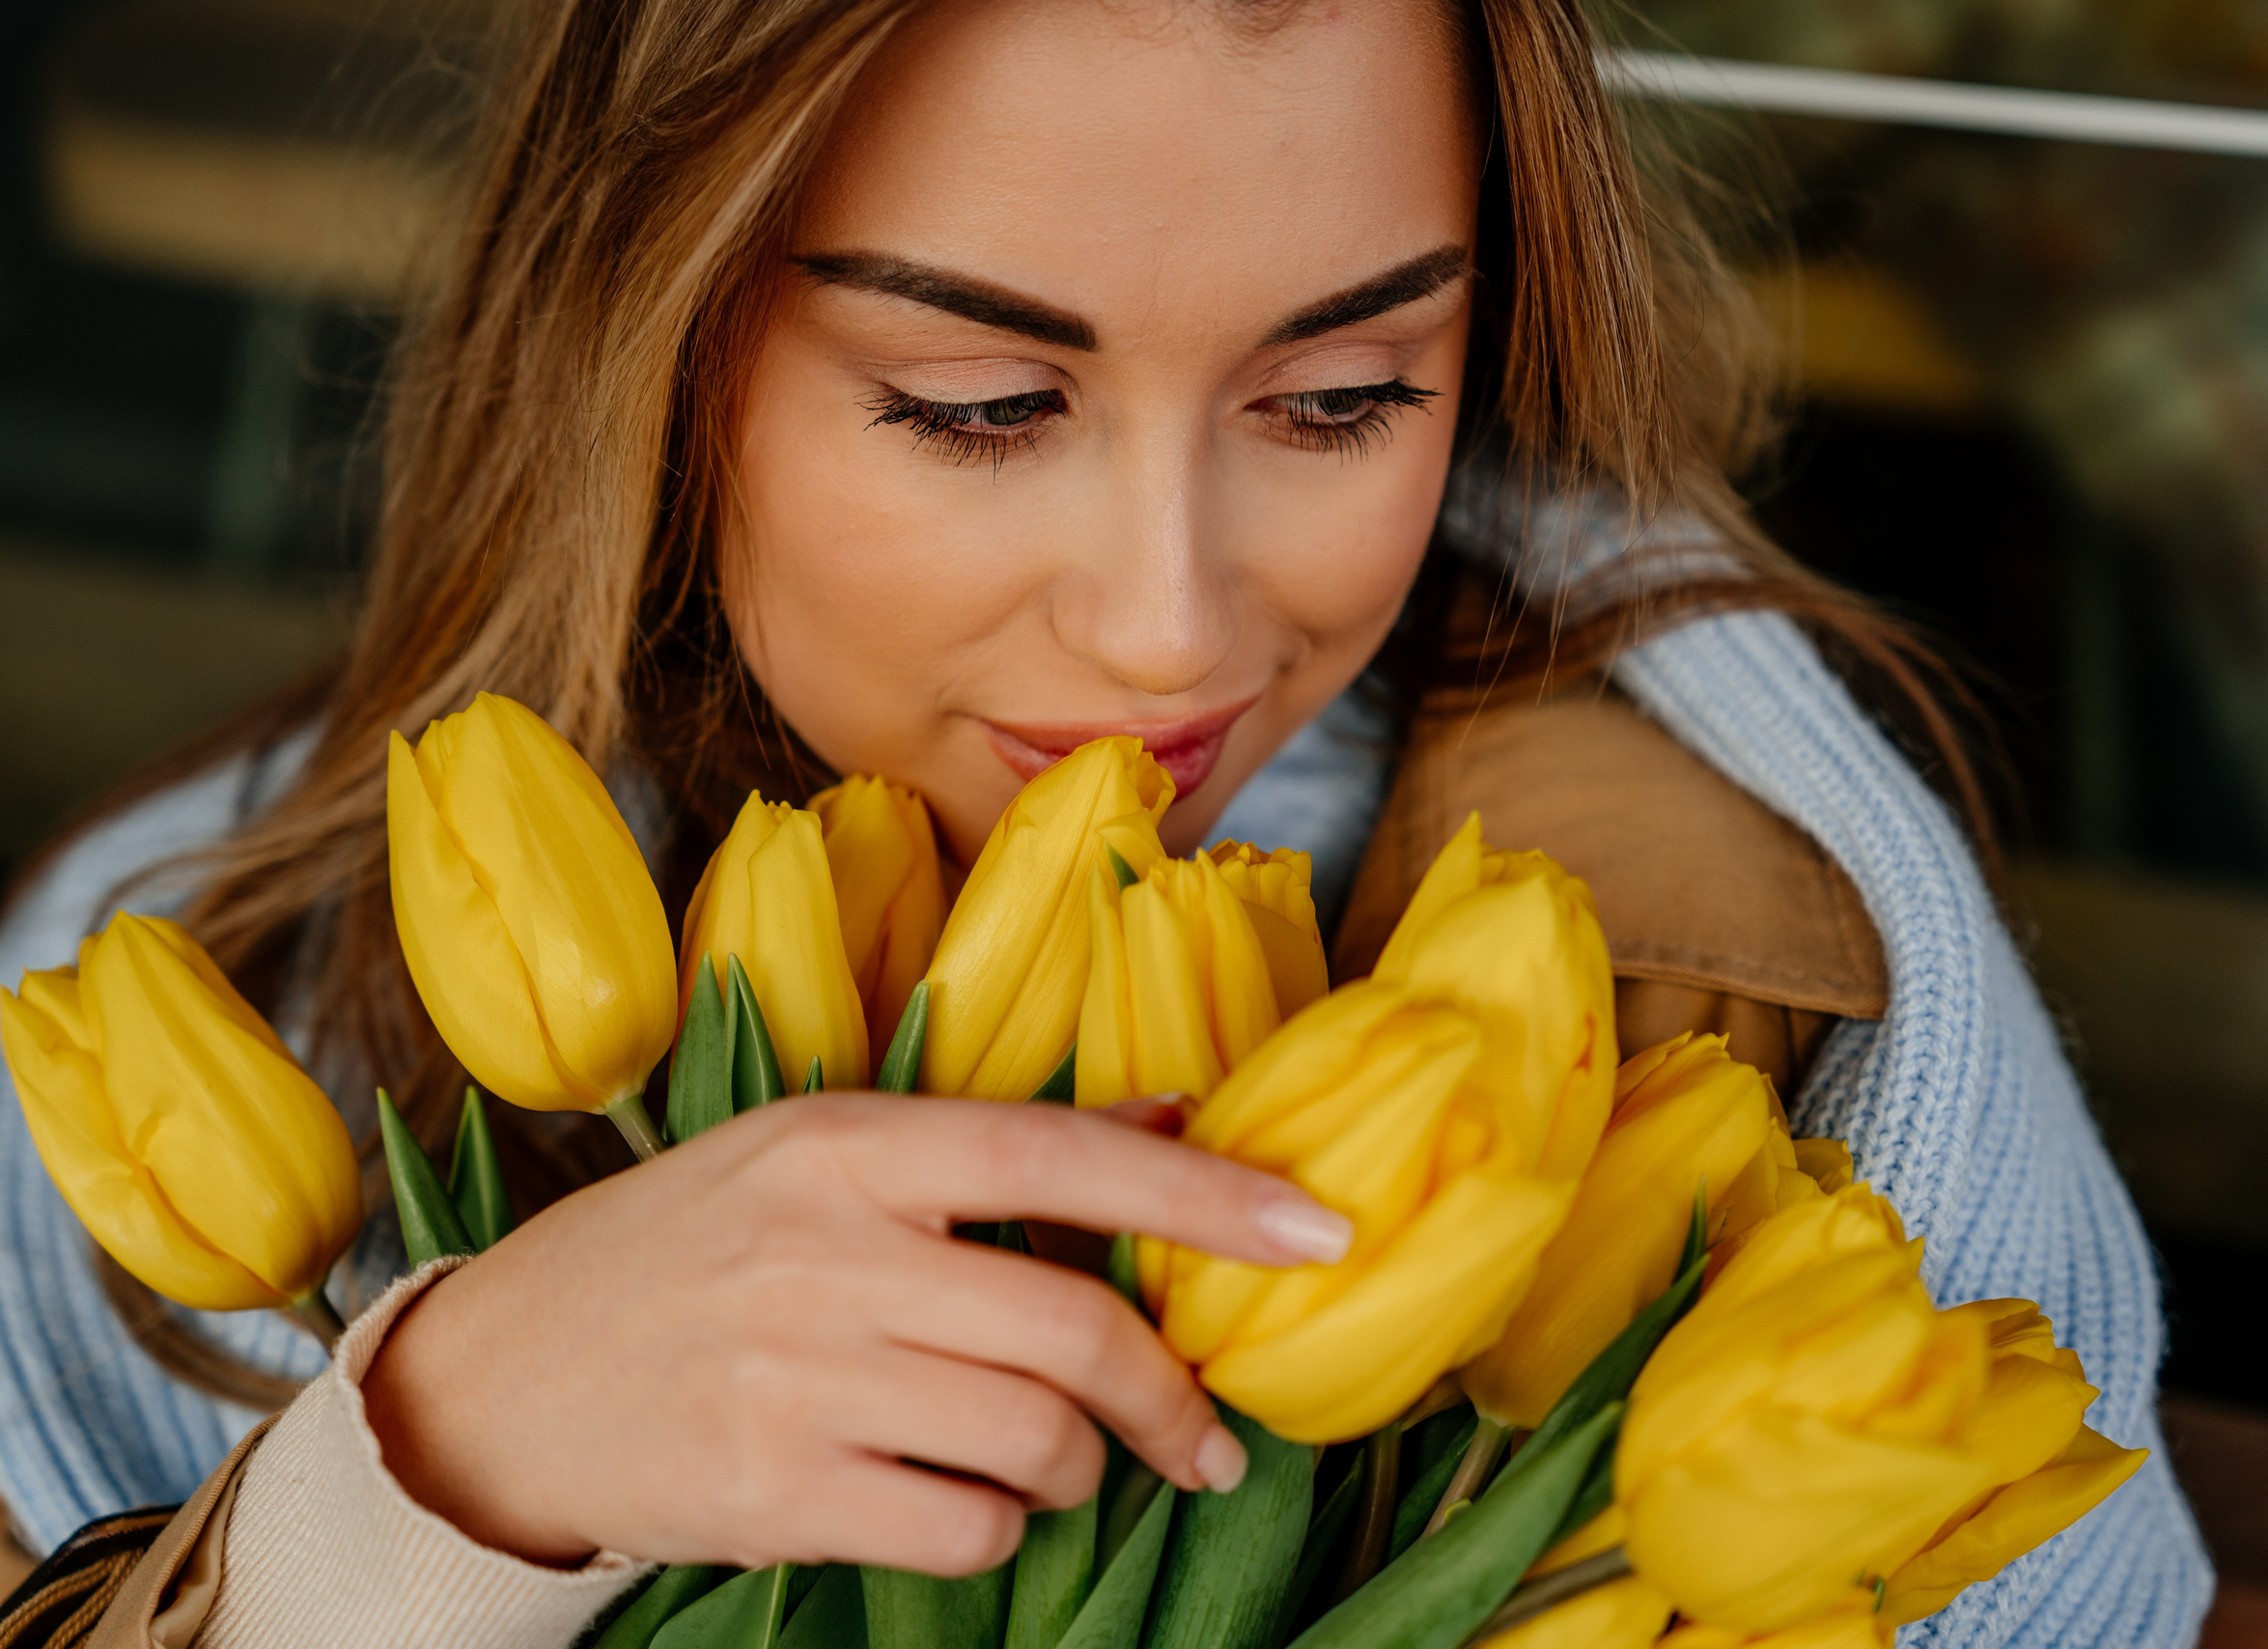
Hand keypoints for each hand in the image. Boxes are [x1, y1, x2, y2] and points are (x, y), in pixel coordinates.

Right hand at [359, 1094, 1351, 1572]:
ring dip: (1077, 1470)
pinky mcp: (770, 1492)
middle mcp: (823, 1250)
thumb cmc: (684, 1253)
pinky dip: (994, 1529)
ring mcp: (794, 1377)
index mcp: (845, 1146)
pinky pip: (963, 1528)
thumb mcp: (813, 1160)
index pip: (1062, 1157)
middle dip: (1171, 1398)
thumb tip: (1178, 1119)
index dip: (1206, 1198)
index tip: (1320, 1231)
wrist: (497, 1381)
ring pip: (1035, 1442)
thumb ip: (988, 1151)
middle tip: (1205, 1438)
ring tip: (1045, 1463)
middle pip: (1074, 1331)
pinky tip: (955, 1501)